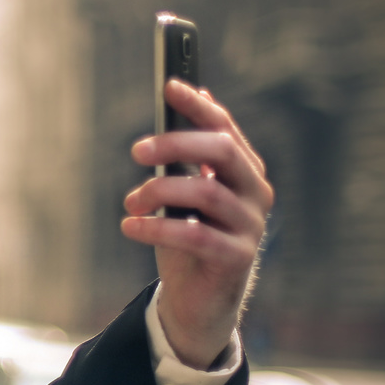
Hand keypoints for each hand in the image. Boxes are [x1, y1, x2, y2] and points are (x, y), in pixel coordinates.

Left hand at [123, 80, 273, 368]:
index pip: (224, 128)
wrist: (198, 299)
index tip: (168, 86)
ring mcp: (250, 226)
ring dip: (158, 190)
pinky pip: (197, 235)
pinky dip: (157, 227)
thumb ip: (188, 153)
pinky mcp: (237, 258)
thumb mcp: (183, 193)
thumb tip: (197, 95)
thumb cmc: (188, 237)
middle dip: (175, 144)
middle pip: (221, 152)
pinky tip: (129, 225)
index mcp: (243, 171)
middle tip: (136, 151)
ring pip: (206, 192)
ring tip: (130, 201)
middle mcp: (255, 193)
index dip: (198, 106)